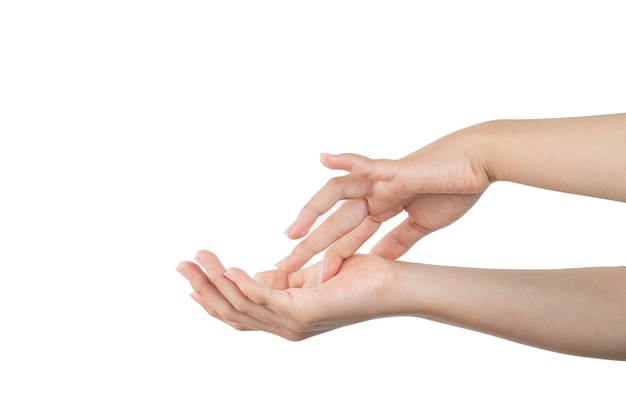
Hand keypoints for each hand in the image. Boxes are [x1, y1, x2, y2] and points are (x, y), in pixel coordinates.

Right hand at [176, 250, 411, 340]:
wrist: (392, 284)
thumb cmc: (356, 277)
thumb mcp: (307, 276)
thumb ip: (280, 279)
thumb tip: (252, 274)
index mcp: (284, 318)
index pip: (238, 314)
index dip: (210, 298)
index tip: (190, 277)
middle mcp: (286, 326)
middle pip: (232, 312)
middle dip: (204, 288)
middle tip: (182, 264)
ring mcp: (295, 323)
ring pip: (243, 306)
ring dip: (217, 282)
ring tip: (199, 259)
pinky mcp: (306, 312)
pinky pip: (266, 298)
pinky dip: (244, 284)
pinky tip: (229, 269)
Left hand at [277, 128, 490, 280]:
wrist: (479, 164)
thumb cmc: (454, 189)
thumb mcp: (421, 225)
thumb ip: (397, 241)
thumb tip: (378, 261)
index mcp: (381, 208)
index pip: (348, 237)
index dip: (329, 257)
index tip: (308, 278)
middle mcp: (374, 194)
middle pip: (335, 221)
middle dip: (310, 245)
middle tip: (282, 266)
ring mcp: (381, 180)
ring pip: (337, 195)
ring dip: (314, 213)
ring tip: (292, 234)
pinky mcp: (395, 169)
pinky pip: (366, 164)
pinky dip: (346, 161)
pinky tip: (323, 158)